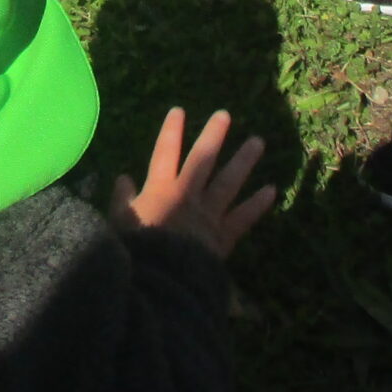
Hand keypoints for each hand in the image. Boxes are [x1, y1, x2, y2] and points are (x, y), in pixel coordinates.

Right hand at [110, 108, 273, 259]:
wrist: (161, 280)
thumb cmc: (136, 251)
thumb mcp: (120, 223)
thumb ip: (122, 199)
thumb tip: (122, 178)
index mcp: (159, 190)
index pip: (164, 153)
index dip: (171, 132)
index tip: (179, 111)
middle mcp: (187, 195)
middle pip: (202, 159)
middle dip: (213, 136)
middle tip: (225, 115)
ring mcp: (208, 214)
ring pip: (229, 182)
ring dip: (243, 161)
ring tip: (258, 142)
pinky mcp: (223, 235)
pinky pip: (243, 217)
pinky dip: (257, 204)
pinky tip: (271, 190)